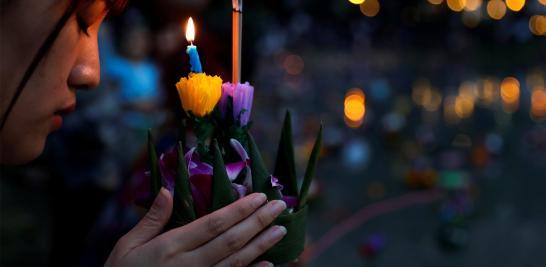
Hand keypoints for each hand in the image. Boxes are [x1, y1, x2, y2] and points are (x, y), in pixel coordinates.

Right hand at [104, 188, 286, 266]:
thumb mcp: (126, 246)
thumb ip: (151, 219)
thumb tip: (167, 190)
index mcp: (170, 247)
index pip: (213, 224)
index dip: (239, 210)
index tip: (259, 196)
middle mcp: (189, 265)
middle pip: (231, 241)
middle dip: (258, 222)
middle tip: (280, 206)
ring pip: (236, 262)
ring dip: (261, 245)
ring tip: (280, 230)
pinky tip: (269, 264)